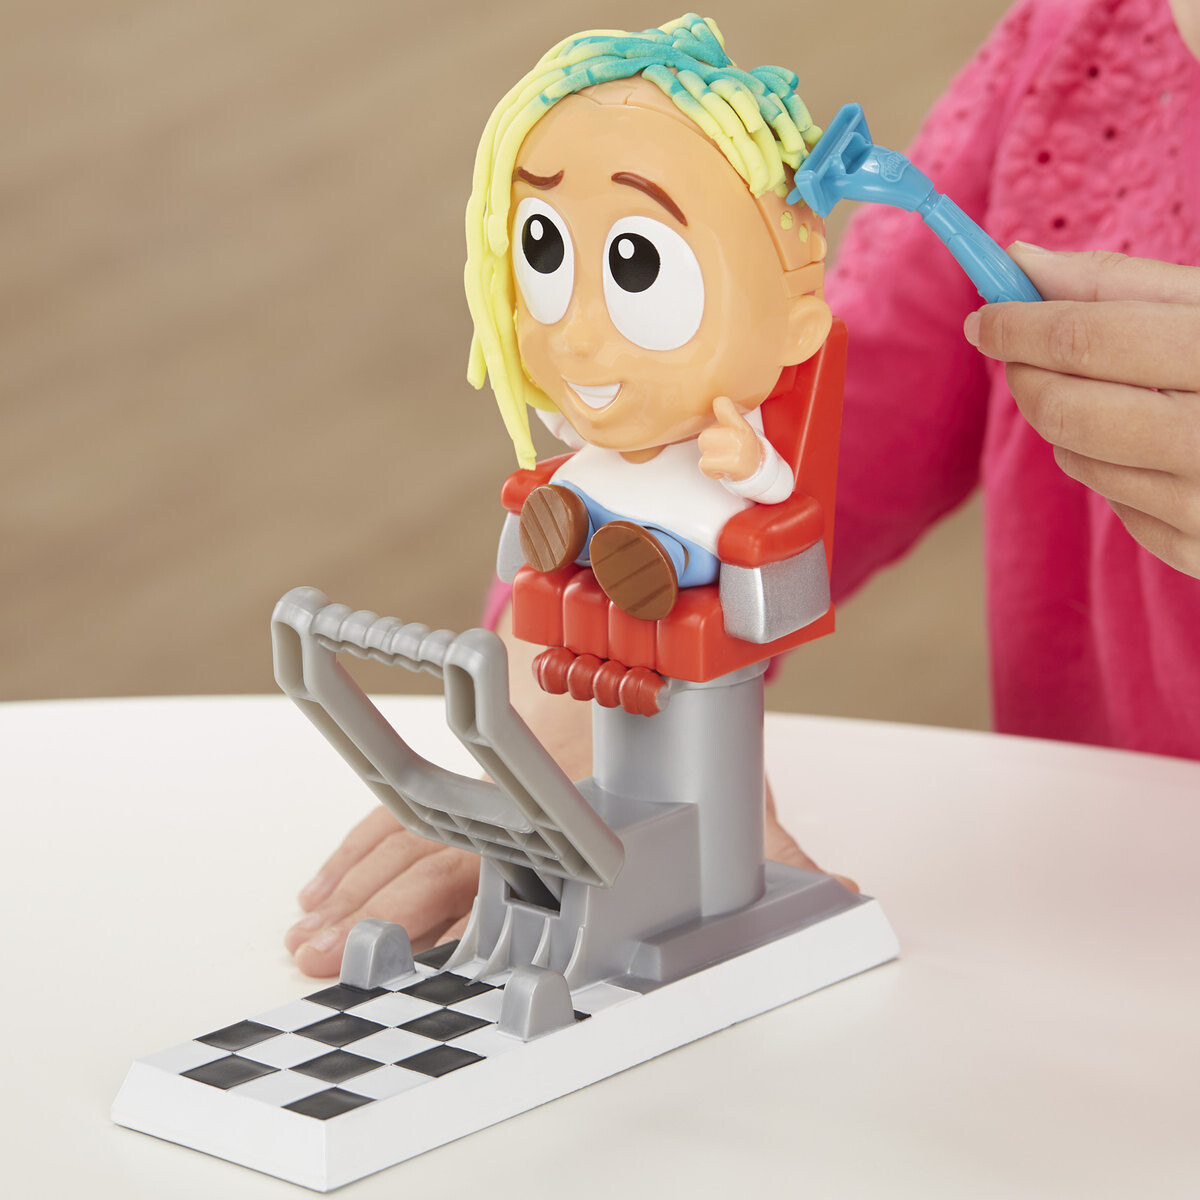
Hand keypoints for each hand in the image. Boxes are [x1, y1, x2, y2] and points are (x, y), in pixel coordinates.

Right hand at [287, 608, 857, 975]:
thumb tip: (842, 891)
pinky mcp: (468, 758)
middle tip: (316, 940)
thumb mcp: (736, 777)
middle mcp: (514, 776)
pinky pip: (409, 799)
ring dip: (358, 873)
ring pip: (409, 819)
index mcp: (568, 786)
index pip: (496, 847)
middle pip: (434, 841)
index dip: (436, 893)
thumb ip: (780, 842)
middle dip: (375, 897)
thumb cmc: (677, 695)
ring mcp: (486, 763)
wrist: (631, 596)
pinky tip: (332, 872)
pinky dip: (366, 836)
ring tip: (310, 922)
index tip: (387, 926)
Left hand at [699, 395, 762, 481]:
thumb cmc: (740, 447)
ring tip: (721, 458)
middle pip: (705, 435)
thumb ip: (725, 412)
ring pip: (704, 449)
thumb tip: (717, 399)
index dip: (720, 404)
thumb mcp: (738, 427)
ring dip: (708, 457)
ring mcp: (739, 450)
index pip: (724, 405)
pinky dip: (709, 470)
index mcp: (740, 424)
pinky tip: (720, 468)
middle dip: (708, 443)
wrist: (754, 469)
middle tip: (720, 448)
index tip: (719, 402)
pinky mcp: (734, 465)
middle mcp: (741, 435)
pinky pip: (705, 465)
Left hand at [965, 245, 1199, 577]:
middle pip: (1070, 410)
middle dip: (1029, 375)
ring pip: (1079, 459)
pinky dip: (1110, 468)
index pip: (1092, 340)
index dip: (1020, 325)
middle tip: (1022, 352)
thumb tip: (1019, 261)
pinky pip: (1115, 504)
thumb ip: (1122, 284)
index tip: (984, 315)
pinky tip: (1155, 445)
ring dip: (1067, 420)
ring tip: (1117, 393)